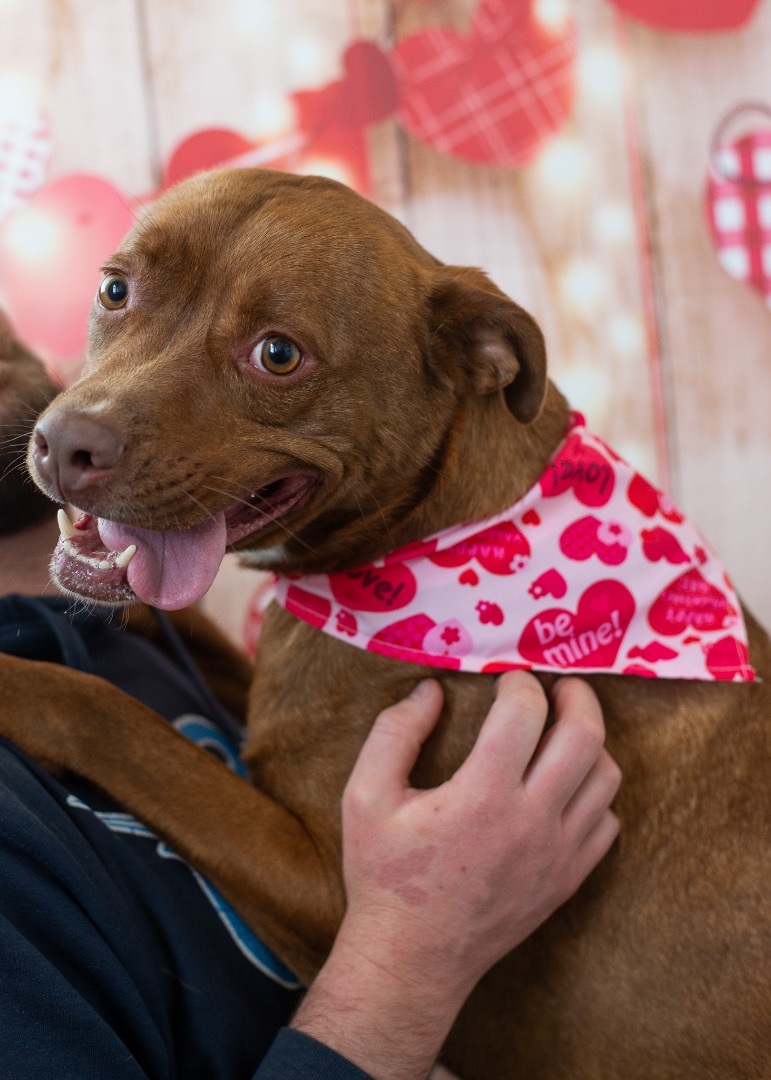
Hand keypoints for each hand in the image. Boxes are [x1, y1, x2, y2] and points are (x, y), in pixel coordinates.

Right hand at [292, 671, 619, 1079]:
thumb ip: (395, 732)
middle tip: (560, 686)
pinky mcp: (567, 880)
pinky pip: (607, 822)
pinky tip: (564, 786)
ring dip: (590, 743)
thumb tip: (432, 689)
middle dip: (578, 696)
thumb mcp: (364, 796)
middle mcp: (531, 821)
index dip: (518, 682)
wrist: (411, 960)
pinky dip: (595, 794)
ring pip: (606, 778)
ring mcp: (557, 854)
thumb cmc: (384, 876)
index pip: (525, 712)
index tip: (504, 681)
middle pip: (585, 737)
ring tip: (562, 732)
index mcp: (482, 795)